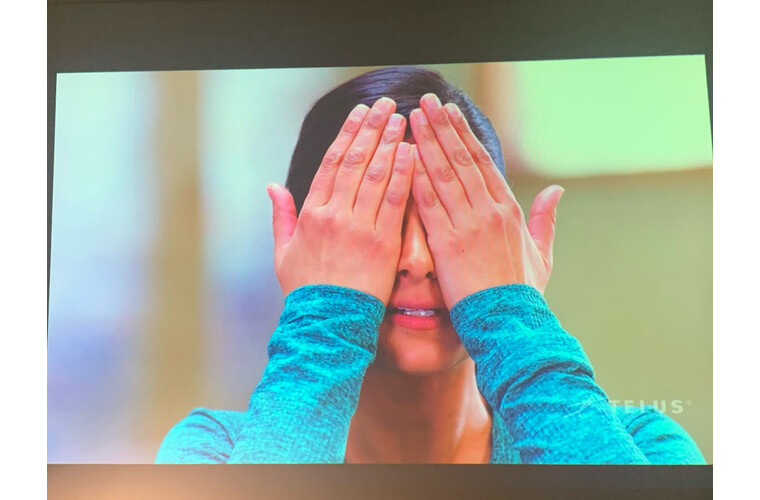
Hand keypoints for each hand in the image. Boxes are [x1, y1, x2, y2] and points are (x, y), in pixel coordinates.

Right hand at [267, 97, 413, 302]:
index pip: (332, 163)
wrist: (326, 325)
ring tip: (403, 120)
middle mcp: (334, 215)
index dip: (348, 134)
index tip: (360, 112)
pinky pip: (395, 203)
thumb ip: (281, 216)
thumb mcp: (283, 254)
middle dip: (373, 129)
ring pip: (376, 175)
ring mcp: (359, 229)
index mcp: (311, 214)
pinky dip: (404, 175)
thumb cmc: (305, 292)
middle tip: (387, 105)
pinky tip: (413, 153)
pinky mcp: (383, 244)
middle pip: (356, 161)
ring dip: (390, 144)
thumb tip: (272, 186)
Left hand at [409, 93, 563, 308]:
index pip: (484, 163)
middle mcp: (490, 211)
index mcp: (509, 210)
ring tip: (414, 118)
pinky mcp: (448, 244)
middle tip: (427, 103)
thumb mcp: (542, 253)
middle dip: (443, 128)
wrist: (510, 323)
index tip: (451, 113)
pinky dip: (417, 178)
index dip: (465, 135)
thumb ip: (545, 219)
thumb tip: (556, 190)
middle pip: (463, 159)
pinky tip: (404, 158)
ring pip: (445, 174)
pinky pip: (429, 204)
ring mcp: (468, 226)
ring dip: (428, 144)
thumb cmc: (523, 293)